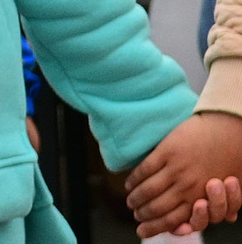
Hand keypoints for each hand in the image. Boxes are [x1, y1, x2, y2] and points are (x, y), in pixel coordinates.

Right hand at [129, 112, 241, 235]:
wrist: (228, 132)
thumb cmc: (230, 160)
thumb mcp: (226, 191)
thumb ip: (216, 208)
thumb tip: (204, 222)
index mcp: (201, 199)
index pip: (174, 220)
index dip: (155, 227)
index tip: (142, 229)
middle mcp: (187, 188)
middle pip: (158, 208)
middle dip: (143, 214)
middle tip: (135, 215)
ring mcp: (176, 169)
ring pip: (149, 190)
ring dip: (136, 198)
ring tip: (130, 201)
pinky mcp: (167, 152)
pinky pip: (146, 169)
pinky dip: (134, 179)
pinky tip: (129, 184)